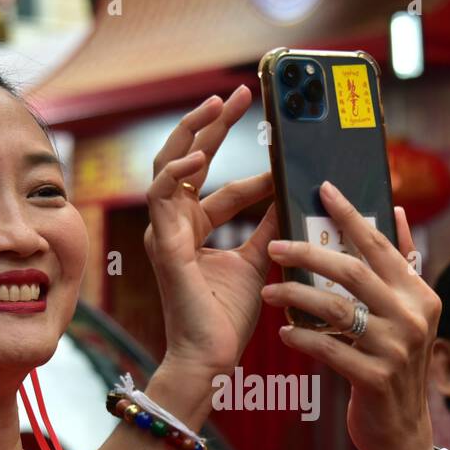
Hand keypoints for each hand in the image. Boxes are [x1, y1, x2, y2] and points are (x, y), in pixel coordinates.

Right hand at [143, 86, 277, 378]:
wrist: (212, 357)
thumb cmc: (226, 317)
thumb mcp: (258, 260)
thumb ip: (267, 226)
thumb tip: (287, 194)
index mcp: (193, 229)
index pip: (218, 183)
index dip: (250, 166)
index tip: (281, 153)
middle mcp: (174, 225)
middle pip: (186, 159)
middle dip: (210, 124)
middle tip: (237, 93)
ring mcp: (164, 233)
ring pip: (167, 166)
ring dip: (192, 133)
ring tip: (217, 104)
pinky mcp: (163, 245)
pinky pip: (161, 198)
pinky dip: (177, 174)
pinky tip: (199, 157)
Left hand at [261, 183, 437, 449]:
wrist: (399, 430)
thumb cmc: (392, 364)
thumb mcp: (406, 314)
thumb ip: (401, 266)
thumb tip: (396, 210)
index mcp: (420, 294)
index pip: (379, 246)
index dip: (350, 215)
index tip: (322, 189)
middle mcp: (414, 318)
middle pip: (353, 272)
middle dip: (309, 254)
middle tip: (274, 246)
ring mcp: (397, 350)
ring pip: (337, 310)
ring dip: (297, 297)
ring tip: (269, 291)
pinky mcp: (376, 379)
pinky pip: (330, 351)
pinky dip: (303, 339)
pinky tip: (284, 333)